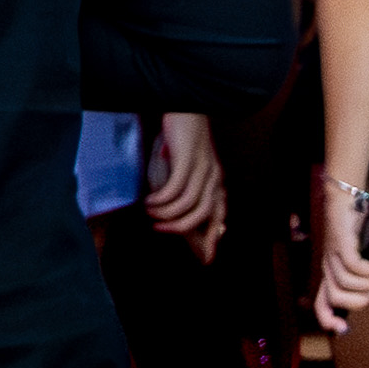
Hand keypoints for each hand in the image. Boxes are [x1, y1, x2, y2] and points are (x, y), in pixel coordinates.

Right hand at [142, 115, 226, 262]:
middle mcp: (214, 177)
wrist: (184, 108)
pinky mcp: (189, 158)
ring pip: (189, 204)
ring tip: (150, 211)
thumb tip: (175, 216)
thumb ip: (184, 190)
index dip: (212, 238)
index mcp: (215, 181)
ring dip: (166, 213)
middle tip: (159, 229)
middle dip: (181, 228)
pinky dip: (161, 199)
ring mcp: (203, 167)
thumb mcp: (185, 169)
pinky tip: (150, 198)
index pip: (218, 215)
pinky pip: (176, 189)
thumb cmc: (180, 142)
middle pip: (204, 214)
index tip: (205, 259)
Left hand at [314, 189, 368, 333]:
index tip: (345, 329)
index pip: (321, 304)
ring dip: (368, 283)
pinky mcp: (341, 245)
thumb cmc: (358, 227)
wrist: (349, 200)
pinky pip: (354, 267)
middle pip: (337, 299)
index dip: (329, 320)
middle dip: (360, 299)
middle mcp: (328, 268)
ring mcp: (332, 257)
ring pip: (346, 285)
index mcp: (331, 274)